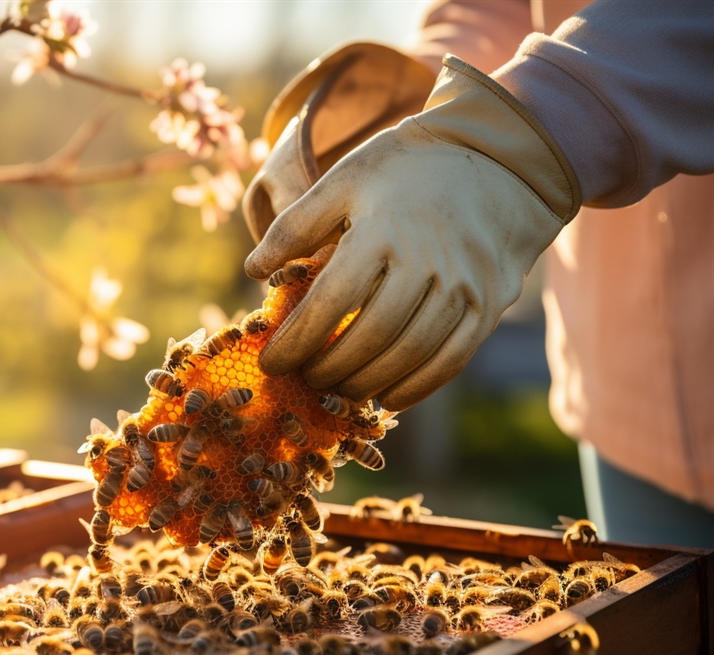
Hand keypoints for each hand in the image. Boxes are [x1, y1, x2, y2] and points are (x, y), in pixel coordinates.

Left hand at [245, 57, 579, 410]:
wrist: (496, 162)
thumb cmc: (403, 172)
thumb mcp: (344, 180)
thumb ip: (296, 225)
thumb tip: (254, 270)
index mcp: (384, 229)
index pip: (332, 300)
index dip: (298, 339)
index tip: (271, 363)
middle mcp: (429, 260)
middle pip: (372, 335)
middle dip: (330, 367)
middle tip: (305, 379)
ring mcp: (465, 285)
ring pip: (411, 354)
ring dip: (367, 381)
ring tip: (338, 388)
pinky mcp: (490, 304)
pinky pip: (452, 360)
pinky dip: (416, 387)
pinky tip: (387, 396)